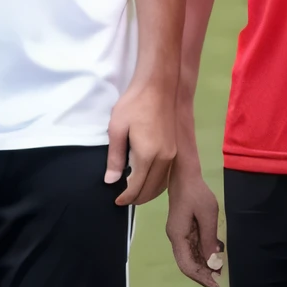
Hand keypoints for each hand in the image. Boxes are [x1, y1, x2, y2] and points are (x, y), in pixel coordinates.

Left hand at [105, 77, 176, 206]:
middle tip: (123, 200)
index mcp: (148, 155)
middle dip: (137, 199)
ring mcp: (172, 154)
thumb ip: (115, 157)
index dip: (126, 197)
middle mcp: (164, 159)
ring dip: (148, 193)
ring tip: (133, 193)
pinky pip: (167, 176)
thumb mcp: (117, 129)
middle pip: (151, 190)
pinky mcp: (175, 149)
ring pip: (162, 185)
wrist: (158, 86)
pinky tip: (147, 180)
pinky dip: (157, 184)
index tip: (116, 200)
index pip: (137, 186)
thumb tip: (111, 181)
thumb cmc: (133, 104)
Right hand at [165, 151, 223, 286]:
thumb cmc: (196, 193)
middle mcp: (175, 238)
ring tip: (220, 268)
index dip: (200, 277)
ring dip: (204, 265)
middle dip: (203, 273)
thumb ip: (209, 239)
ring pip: (189, 257)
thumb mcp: (208, 215)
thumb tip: (212, 262)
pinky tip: (215, 254)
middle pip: (187, 263)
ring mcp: (178, 234)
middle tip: (220, 280)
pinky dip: (203, 254)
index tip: (216, 285)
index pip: (186, 265)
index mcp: (178, 236)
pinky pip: (192, 248)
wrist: (184, 176)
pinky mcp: (183, 230)